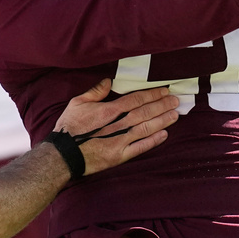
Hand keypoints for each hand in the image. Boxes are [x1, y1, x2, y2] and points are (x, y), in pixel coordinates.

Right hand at [53, 78, 179, 176]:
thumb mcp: (78, 104)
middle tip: (176, 101)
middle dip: (162, 106)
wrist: (62, 155)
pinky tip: (164, 134)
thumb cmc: (69, 128)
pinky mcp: (120, 156)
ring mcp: (121, 141)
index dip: (152, 95)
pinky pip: (140, 148)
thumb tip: (108, 81)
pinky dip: (153, 141)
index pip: (136, 99)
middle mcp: (119, 125)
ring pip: (147, 128)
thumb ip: (95, 92)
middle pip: (146, 112)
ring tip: (175, 115)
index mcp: (110, 111)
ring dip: (162, 121)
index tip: (164, 91)